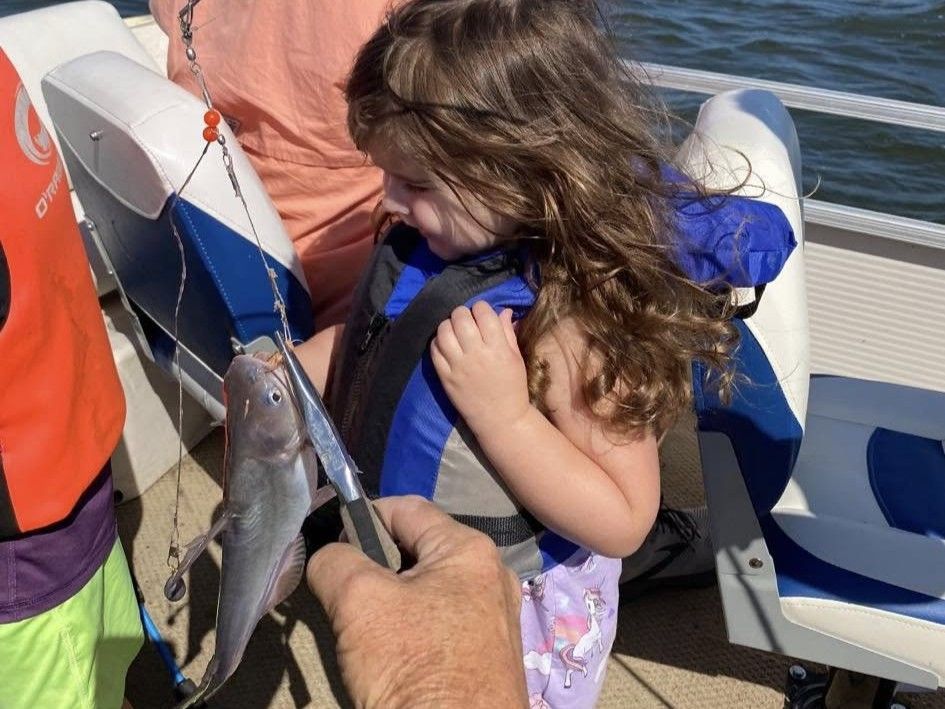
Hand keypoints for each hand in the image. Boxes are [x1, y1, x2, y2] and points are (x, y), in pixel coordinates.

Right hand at [306, 496, 526, 708]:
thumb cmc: (414, 665)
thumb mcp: (359, 601)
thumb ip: (334, 562)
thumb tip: (325, 553)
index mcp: (470, 549)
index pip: (404, 508)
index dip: (361, 517)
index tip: (327, 541)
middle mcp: (490, 576)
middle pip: (415, 551)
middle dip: (373, 568)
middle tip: (342, 595)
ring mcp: (493, 619)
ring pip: (424, 592)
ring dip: (388, 604)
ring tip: (361, 632)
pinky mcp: (485, 657)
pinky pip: (438, 626)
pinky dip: (409, 632)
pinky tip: (389, 658)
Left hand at [430, 301, 530, 434]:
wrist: (500, 419)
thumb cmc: (512, 387)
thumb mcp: (516, 358)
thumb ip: (508, 332)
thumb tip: (504, 310)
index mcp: (498, 348)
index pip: (484, 313)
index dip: (482, 308)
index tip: (482, 313)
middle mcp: (476, 354)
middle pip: (460, 317)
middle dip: (463, 313)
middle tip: (466, 320)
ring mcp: (458, 366)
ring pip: (444, 331)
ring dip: (448, 325)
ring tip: (454, 330)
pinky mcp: (445, 377)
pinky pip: (434, 350)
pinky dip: (438, 341)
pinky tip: (446, 343)